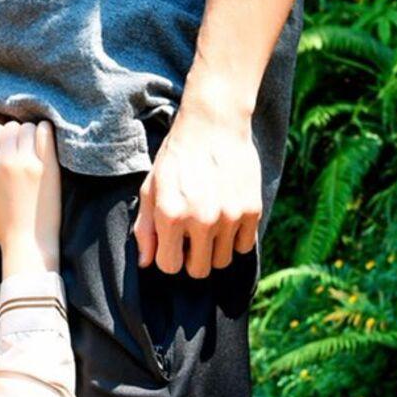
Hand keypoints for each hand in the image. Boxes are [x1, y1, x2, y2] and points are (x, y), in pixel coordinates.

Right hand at [0, 119, 60, 270]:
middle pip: (10, 127)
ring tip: (35, 145)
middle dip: (16, 133)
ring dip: (31, 133)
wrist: (26, 243)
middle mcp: (4, 160)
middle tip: (23, 145)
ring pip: (28, 127)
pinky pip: (45, 133)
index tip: (6, 140)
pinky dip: (45, 131)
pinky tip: (46, 138)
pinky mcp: (47, 167)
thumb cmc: (3, 222)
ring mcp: (26, 163)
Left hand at [136, 104, 260, 278]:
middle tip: (192, 236)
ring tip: (210, 225)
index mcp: (171, 215)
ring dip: (214, 249)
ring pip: (222, 262)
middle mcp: (201, 220)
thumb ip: (145, 228)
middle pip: (199, 270)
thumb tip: (146, 263)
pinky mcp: (251, 210)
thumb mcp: (151, 188)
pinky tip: (227, 218)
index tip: (173, 242)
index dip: (170, 256)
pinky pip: (244, 247)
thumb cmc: (176, 157)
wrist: (213, 125)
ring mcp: (229, 217)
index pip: (169, 266)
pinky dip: (235, 239)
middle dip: (192, 258)